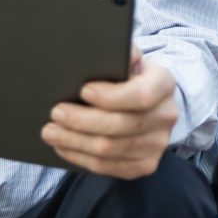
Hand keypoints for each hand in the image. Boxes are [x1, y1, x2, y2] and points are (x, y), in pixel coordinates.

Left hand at [40, 47, 177, 178]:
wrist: (150, 102)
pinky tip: (64, 146)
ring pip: (110, 149)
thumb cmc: (129, 76)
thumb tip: (104, 50)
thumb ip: (120, 52)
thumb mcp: (129, 58)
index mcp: (164, 84)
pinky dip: (81, 158)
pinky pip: (108, 167)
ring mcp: (158, 144)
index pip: (141, 95)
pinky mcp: (145, 165)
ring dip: (75, 141)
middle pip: (121, 126)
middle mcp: (166, 116)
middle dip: (83, 121)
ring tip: (51, 131)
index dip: (111, 96)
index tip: (83, 90)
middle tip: (56, 113)